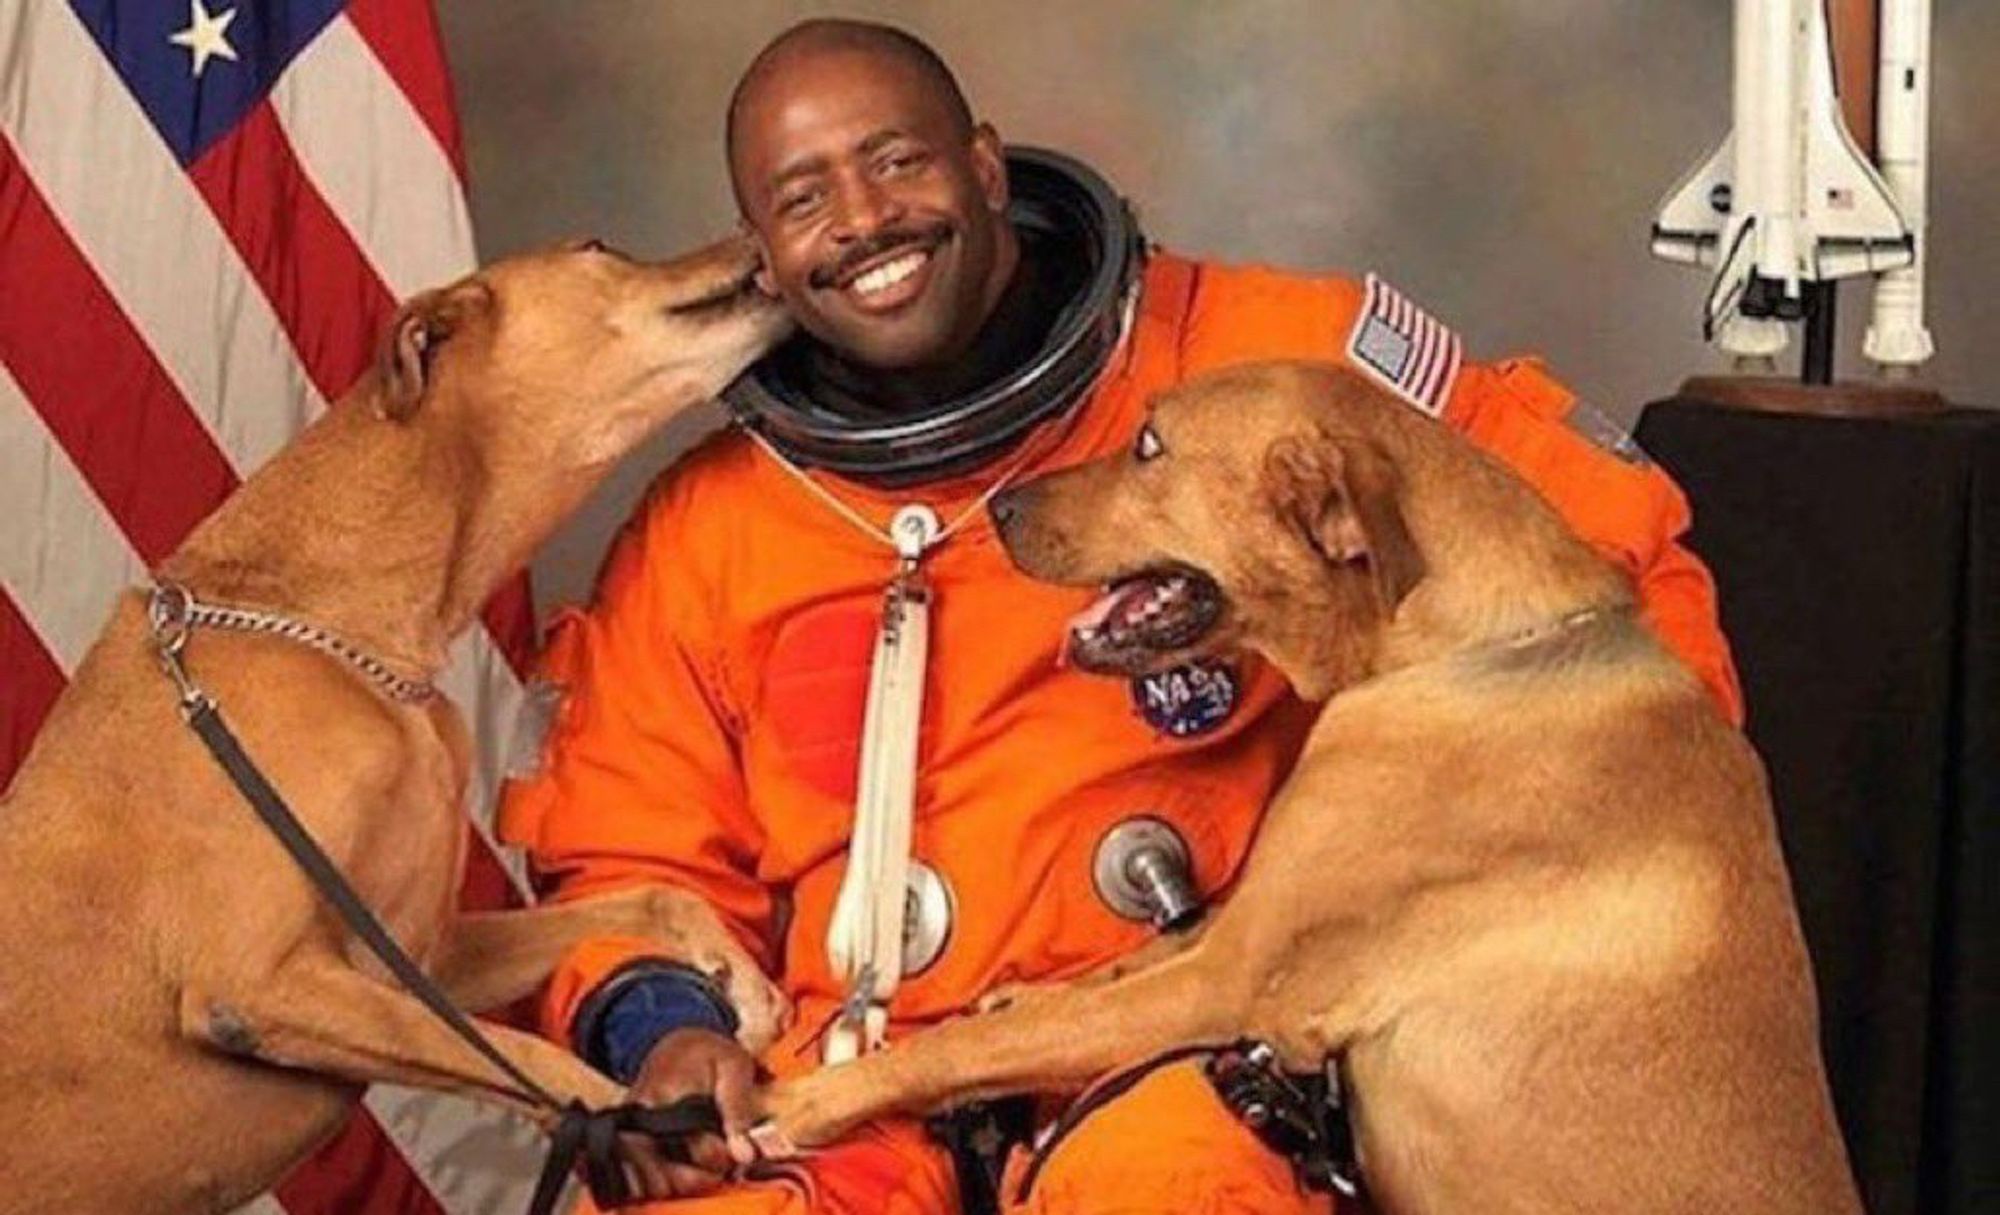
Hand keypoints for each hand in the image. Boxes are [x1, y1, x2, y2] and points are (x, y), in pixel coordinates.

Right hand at [618, 1028, 758, 1198]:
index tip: (736, 1146)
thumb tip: (744, 1155)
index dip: (724, 1156)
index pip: (701, 1150)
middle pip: (671, 1175)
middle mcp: (643, 1117)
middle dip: (702, 1174)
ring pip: (653, 1183)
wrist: (674, 1041)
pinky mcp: (626, 1140)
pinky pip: (639, 1177)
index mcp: (671, 1095)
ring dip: (682, 1179)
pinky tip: (681, 1161)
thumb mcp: (735, 1067)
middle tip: (718, 1155)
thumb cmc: (707, 1053)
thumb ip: (739, 1111)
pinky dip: (662, 1178)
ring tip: (700, 1157)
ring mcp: (630, 1131)